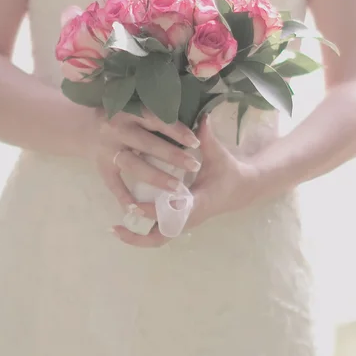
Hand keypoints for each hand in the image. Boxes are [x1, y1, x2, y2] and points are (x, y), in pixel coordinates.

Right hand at [92, 107, 201, 215]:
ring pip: (134, 165)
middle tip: (194, 166)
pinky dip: (126, 197)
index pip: (155, 119)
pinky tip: (141, 208)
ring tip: (177, 188)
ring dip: (156, 177)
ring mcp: (108, 150)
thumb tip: (205, 120)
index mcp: (128, 111)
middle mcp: (116, 129)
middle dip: (172, 155)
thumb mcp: (139, 110)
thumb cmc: (123, 120)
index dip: (175, 130)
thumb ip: (167, 116)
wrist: (85, 129)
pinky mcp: (102, 168)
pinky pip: (115, 185)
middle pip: (146, 143)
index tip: (196, 142)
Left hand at [112, 114, 261, 246]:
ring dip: (136, 237)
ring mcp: (183, 223)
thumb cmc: (227, 171)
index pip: (172, 213)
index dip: (153, 211)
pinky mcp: (179, 222)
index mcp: (199, 203)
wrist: (240, 190)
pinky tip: (124, 225)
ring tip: (114, 230)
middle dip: (138, 235)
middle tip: (117, 226)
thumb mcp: (218, 156)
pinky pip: (158, 233)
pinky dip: (142, 232)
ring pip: (157, 239)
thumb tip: (202, 117)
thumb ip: (207, 139)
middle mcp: (188, 218)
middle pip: (161, 236)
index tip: (134, 205)